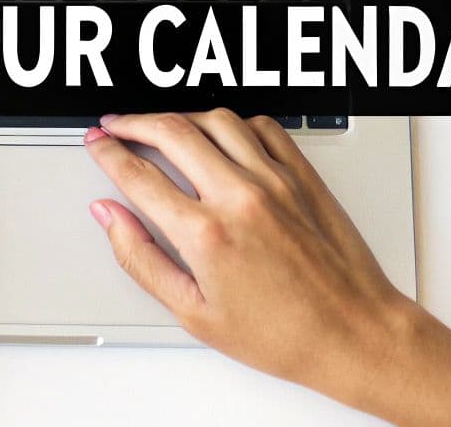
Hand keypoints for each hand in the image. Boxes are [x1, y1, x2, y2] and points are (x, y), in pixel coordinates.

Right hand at [83, 112, 450, 425]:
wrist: (354, 333)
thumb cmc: (283, 334)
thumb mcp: (193, 312)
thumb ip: (141, 258)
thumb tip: (110, 217)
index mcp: (206, 234)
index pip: (138, 175)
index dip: (108, 154)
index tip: (97, 145)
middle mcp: (239, 196)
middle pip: (171, 131)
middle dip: (133, 123)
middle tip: (115, 126)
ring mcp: (274, 180)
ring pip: (215, 118)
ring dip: (180, 116)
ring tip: (161, 125)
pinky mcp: (302, 175)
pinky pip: (261, 126)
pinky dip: (233, 121)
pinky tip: (220, 132)